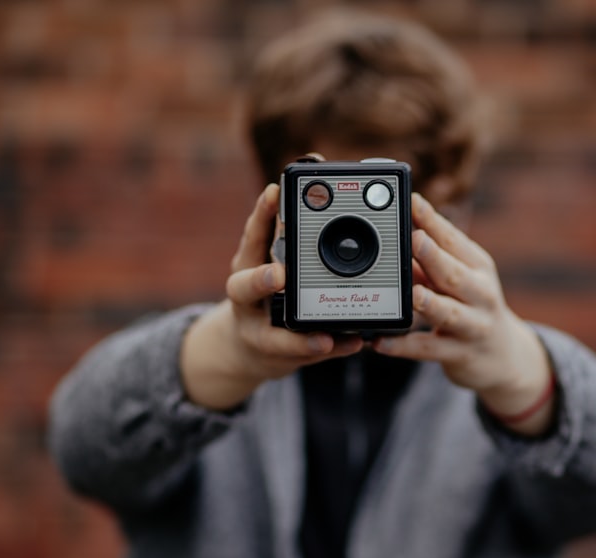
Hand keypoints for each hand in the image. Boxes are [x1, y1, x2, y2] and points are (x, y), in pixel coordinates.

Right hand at [180, 184, 361, 409]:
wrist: (249, 344)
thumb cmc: (268, 287)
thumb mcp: (273, 252)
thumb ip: (292, 223)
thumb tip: (320, 166)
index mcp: (249, 262)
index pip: (252, 234)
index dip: (261, 214)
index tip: (276, 193)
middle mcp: (246, 296)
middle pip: (244, 286)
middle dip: (261, 279)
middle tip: (280, 274)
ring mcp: (257, 328)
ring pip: (272, 335)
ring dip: (298, 336)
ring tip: (323, 337)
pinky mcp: (277, 354)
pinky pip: (303, 354)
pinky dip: (329, 348)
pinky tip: (351, 343)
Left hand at [373, 194, 555, 434]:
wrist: (503, 355)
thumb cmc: (473, 306)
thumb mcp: (459, 277)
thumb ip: (429, 258)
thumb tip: (397, 228)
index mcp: (477, 266)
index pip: (454, 239)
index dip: (433, 221)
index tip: (413, 200)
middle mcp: (480, 293)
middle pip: (455, 274)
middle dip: (435, 257)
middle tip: (415, 240)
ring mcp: (473, 325)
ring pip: (449, 313)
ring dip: (430, 303)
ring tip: (412, 294)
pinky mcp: (459, 354)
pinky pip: (428, 349)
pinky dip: (403, 346)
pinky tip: (381, 342)